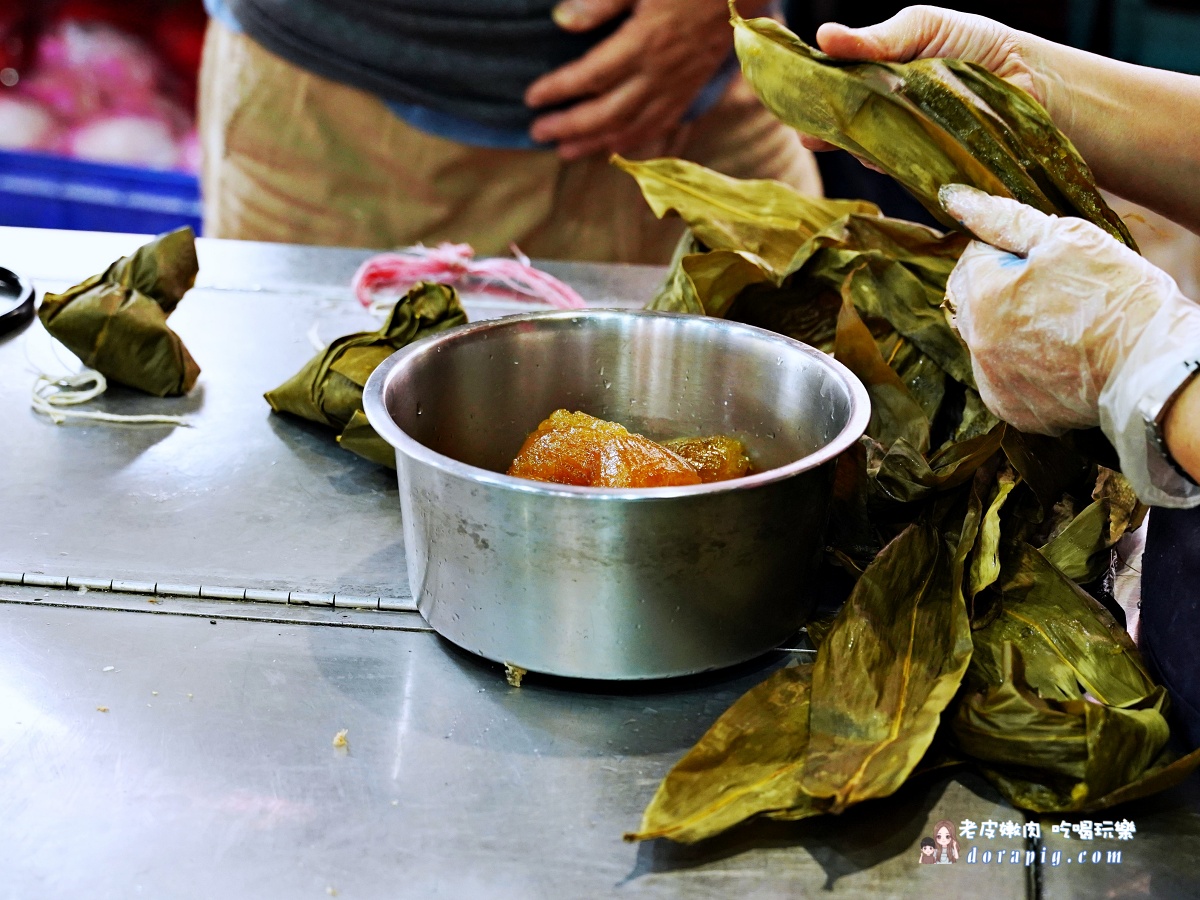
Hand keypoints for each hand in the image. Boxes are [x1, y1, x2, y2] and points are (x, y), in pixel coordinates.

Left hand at [525, 0, 755, 160]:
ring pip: (631, 127)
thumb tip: (562, 21)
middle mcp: (659, 74)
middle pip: (606, 112)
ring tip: (565, 151)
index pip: (590, 76)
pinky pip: (659, 126)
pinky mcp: (689, 92)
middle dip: (569, 126)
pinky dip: (633, 142)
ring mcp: (676, 88)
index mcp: (643, 43)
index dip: (558, 90)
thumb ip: (600, 2)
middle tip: (538, 133)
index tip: (531, 98)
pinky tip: (613, 148)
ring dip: (595, 143)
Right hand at [802, 6, 1048, 152]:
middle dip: (822, 127)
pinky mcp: (921, 167)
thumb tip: (824, 36)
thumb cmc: (979, 45)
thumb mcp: (924, 26)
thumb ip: (876, 38)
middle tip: (809, 131)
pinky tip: (887, 151)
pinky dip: (888, 159)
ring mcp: (901, 142)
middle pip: (840, 123)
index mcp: (877, 75)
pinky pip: (894, 166)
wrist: (1031, 78)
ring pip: (863, 148)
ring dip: (857, 143)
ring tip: (857, 133)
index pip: (832, 86)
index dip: (810, 95)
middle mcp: (884, 112)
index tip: (793, 102)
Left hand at [943, 184, 1199, 505]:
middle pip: (971, 303)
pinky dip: (1020, 366)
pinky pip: (1002, 379)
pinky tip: (1057, 357)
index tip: (1044, 261)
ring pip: (985, 341)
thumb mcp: (1066, 239)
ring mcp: (991, 381)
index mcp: (981, 297)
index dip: (1007, 253)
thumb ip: (1005, 219)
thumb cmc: (1116, 295)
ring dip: (1008, 329)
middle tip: (1054, 291)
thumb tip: (954, 199)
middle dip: (1001, 290)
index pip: (971, 260)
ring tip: (1060, 326)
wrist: (1153, 366)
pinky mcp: (1011, 409)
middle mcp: (974, 344)